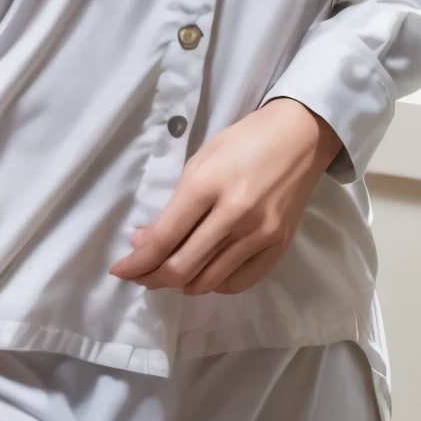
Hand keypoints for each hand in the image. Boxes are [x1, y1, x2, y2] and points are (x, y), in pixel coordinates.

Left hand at [109, 98, 340, 296]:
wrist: (300, 137)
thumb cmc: (243, 142)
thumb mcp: (200, 161)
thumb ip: (174, 205)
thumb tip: (145, 243)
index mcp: (208, 184)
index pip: (164, 238)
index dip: (137, 261)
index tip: (120, 270)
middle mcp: (235, 214)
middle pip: (183, 267)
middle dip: (153, 278)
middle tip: (142, 275)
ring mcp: (261, 233)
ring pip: (208, 281)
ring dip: (181, 284)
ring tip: (171, 272)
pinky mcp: (279, 246)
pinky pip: (239, 282)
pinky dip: (215, 284)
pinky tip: (205, 272)